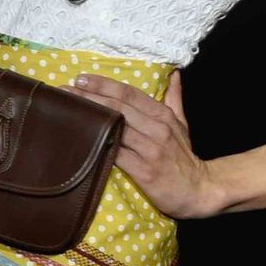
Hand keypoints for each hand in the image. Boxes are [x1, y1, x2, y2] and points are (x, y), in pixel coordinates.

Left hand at [66, 68, 221, 217]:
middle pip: (118, 107)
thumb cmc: (184, 158)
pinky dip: (99, 148)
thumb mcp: (182, 125)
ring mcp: (151, 150)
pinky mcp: (145, 171)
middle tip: (65, 92)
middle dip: (89, 97)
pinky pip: (117, 156)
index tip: (81, 78)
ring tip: (68, 113)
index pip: (129, 93)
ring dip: (91, 119)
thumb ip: (174, 98)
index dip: (104, 84)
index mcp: (163, 115)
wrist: (200, 190)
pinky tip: (82, 142)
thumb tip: (173, 74)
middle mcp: (157, 128)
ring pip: (116, 128)